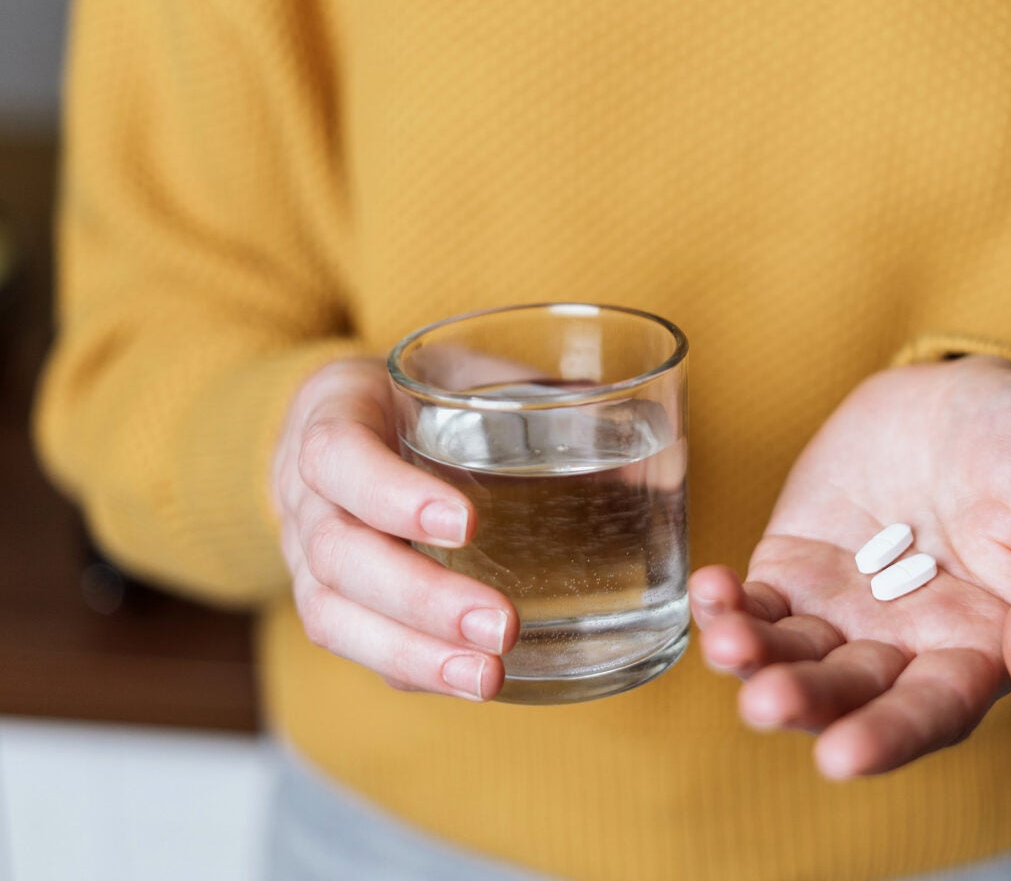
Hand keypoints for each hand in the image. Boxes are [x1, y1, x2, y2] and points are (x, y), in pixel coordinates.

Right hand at [269, 357, 518, 699]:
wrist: (343, 420)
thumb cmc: (422, 393)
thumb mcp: (469, 371)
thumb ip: (544, 399)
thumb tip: (661, 452)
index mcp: (333, 414)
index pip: (339, 457)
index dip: (395, 495)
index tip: (469, 525)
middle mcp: (304, 493)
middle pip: (338, 555)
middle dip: (421, 598)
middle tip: (500, 626)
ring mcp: (305, 554)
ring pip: (334, 615)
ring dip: (415, 652)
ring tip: (488, 678)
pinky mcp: (330, 599)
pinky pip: (356, 645)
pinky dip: (414, 668)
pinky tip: (471, 685)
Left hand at [690, 356, 1010, 777]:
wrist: (972, 392)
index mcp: (978, 652)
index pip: (931, 711)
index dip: (889, 736)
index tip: (842, 758)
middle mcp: (904, 647)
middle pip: (848, 693)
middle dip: (805, 702)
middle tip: (765, 703)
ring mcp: (843, 609)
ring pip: (791, 655)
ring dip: (754, 658)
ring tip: (727, 641)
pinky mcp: (796, 566)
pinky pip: (757, 600)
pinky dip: (728, 604)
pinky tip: (710, 590)